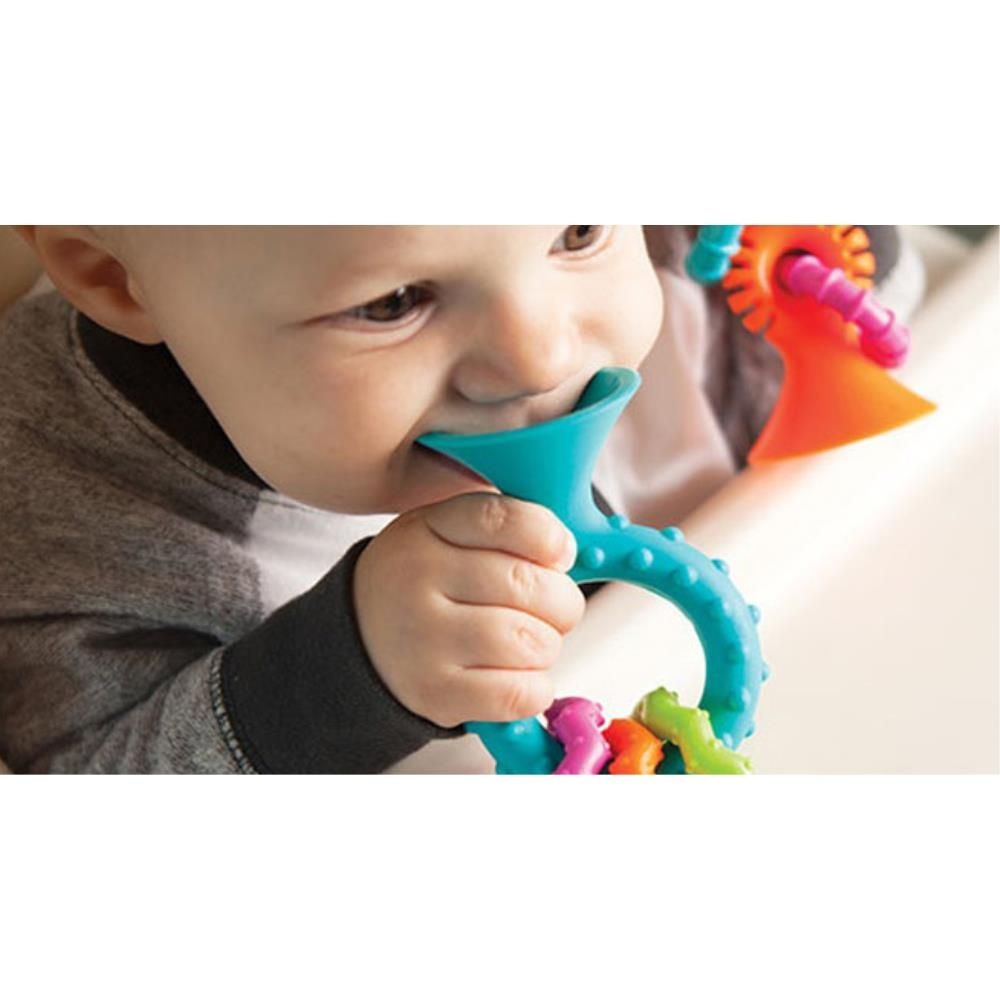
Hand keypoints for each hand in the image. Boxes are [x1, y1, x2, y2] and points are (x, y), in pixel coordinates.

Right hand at [353, 492, 585, 727]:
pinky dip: (537, 687)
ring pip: (530, 642)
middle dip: (562, 601)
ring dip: (548, 645)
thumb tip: (580, 550)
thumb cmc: (430, 582)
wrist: (365, 639)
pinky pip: (519, 693)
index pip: (504, 520)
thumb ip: (508, 530)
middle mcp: (418, 580)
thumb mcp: (449, 533)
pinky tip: (520, 674)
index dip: (549, 537)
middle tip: (555, 608)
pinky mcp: (435, 693)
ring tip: (530, 641)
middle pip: (528, 585)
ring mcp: (424, 640)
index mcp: (428, 529)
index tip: (560, 553)